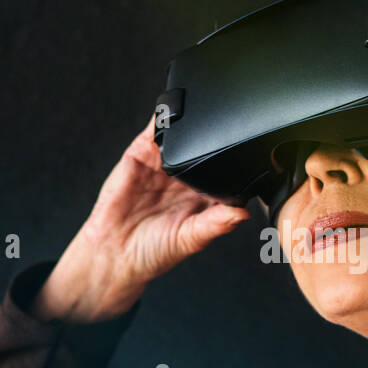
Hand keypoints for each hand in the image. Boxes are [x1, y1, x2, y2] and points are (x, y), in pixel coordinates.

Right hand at [30, 112, 250, 322]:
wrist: (113, 252)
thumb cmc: (152, 251)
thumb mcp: (190, 239)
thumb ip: (216, 224)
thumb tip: (243, 214)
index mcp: (204, 197)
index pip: (229, 175)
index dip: (240, 166)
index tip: (254, 160)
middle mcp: (186, 178)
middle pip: (209, 149)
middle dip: (219, 140)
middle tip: (233, 133)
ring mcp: (163, 164)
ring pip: (185, 134)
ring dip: (194, 124)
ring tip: (204, 120)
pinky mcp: (141, 153)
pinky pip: (156, 129)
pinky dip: (165, 118)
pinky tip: (174, 116)